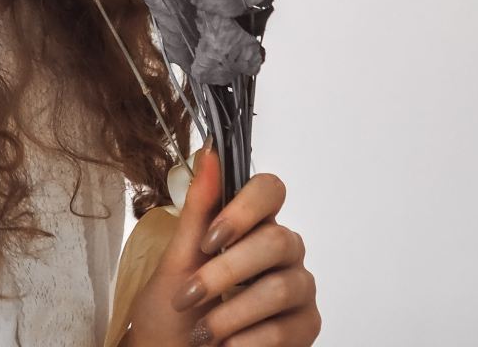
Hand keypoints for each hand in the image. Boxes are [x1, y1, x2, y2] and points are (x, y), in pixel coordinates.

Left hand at [117, 142, 320, 345]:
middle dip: (227, 272)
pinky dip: (250, 340)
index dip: (245, 209)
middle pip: (277, 240)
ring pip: (282, 287)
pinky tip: (227, 346)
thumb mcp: (178, 258)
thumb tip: (210, 150)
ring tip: (203, 331)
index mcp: (252, 222)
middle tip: (190, 295)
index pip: (270, 189)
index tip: (209, 239)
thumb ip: (199, 207)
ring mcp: (298, 288)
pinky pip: (288, 328)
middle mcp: (283, 250)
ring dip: (232, 312)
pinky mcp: (305, 328)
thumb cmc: (173, 308)